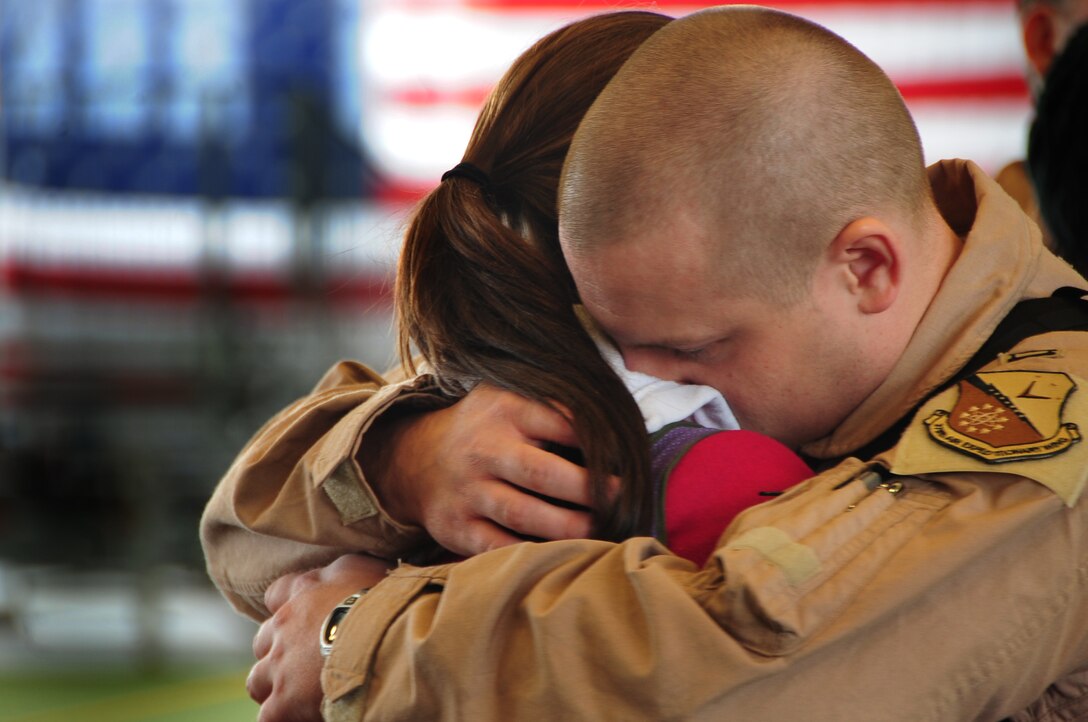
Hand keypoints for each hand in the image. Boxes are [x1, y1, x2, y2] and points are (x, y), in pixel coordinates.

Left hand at [247, 554, 392, 721]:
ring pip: (258, 681)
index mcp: (303, 592)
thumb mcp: (362, 567)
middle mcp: (284, 626)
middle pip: (263, 640)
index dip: (286, 606)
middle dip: (277, 651)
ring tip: (299, 696)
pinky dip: (282, 717)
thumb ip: (343, 569)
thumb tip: (341, 573)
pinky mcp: (284, 702)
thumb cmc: (379, 602)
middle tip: (304, 663)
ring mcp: (280, 666)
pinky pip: (269, 716)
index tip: (304, 618)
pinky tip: (302, 716)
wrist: (382, 640)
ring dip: (274, 686)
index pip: (278, 594)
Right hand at [362, 383, 610, 555]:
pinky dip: (533, 555)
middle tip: (623, 498)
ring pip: (524, 516)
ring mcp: (468, 491)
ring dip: (570, 528)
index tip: (627, 457)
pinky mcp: (457, 528)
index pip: (560, 421)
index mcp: (505, 410)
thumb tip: (622, 426)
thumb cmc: (486, 428)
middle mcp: (484, 449)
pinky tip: (563, 555)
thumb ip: (556, 406)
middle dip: (590, 490)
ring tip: (602, 530)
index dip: (596, 441)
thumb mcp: (511, 398)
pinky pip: (499, 549)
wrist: (415, 458)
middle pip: (543, 474)